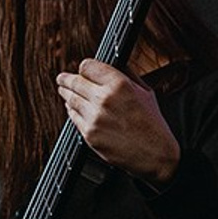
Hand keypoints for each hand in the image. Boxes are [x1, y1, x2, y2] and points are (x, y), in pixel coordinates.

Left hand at [56, 59, 180, 183]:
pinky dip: (71, 110)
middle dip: (66, 79)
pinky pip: (73, 117)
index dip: (84, 67)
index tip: (83, 68)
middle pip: (75, 82)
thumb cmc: (152, 124)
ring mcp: (94, 117)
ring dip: (65, 93)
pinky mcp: (89, 134)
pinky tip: (71, 108)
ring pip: (71, 99)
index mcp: (119, 84)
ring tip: (63, 90)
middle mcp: (104, 98)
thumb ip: (127, 74)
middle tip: (62, 78)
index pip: (88, 66)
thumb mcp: (146, 91)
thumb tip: (115, 64)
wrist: (155, 154)